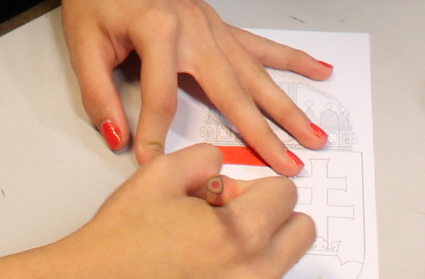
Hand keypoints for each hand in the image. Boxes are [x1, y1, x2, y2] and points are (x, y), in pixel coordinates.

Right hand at [47, 144, 314, 278]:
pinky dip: (242, 270)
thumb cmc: (122, 239)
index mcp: (240, 233)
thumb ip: (204, 158)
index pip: (286, 194)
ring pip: (282, 260)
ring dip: (260, 245)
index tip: (225, 193)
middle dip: (272, 215)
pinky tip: (205, 265)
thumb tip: (224, 168)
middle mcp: (253, 273)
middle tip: (230, 216)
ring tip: (211, 243)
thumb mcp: (159, 174)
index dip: (254, 185)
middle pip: (301, 232)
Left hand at [56, 0, 328, 173]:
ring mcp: (212, 23)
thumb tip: (119, 140)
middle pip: (232, 90)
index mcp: (160, 31)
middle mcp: (195, 27)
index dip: (155, 134)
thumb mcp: (82, 46)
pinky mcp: (216, 22)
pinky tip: (319, 70)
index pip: (163, 98)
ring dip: (286, 105)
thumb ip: (99, 96)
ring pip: (255, 72)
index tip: (154, 166)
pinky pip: (258, 45)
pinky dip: (289, 59)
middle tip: (290, 167)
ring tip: (315, 134)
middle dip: (262, 133)